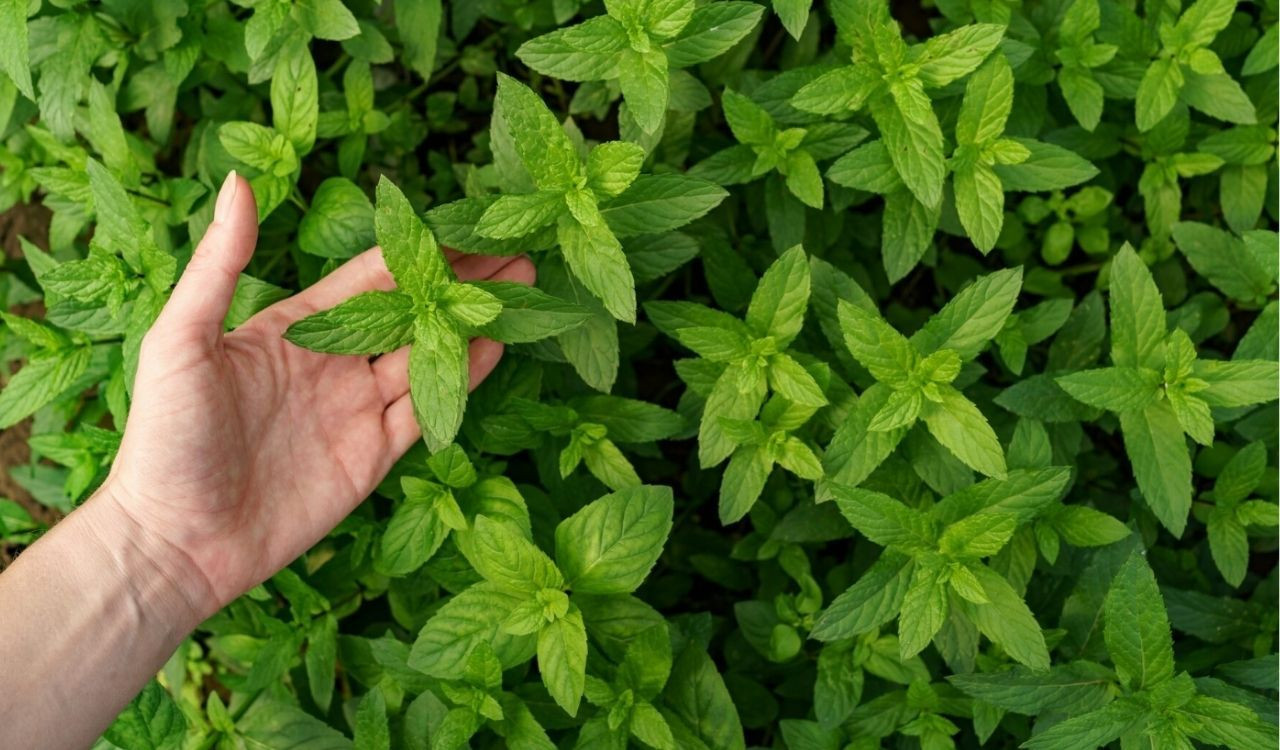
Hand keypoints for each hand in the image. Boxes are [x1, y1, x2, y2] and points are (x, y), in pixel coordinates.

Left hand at [102, 173, 533, 620]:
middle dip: (461, 282)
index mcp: (293, 328)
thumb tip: (238, 181)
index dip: (418, 248)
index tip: (465, 221)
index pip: (370, 276)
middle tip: (516, 251)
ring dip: (472, 324)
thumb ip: (220, 265)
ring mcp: (355, 410)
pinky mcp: (372, 456)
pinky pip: (426, 410)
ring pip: (427, 356)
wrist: (174, 543)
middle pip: (410, 311)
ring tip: (521, 291)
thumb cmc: (165, 438)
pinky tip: (495, 348)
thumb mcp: (180, 341)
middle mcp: (332, 363)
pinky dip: (462, 379)